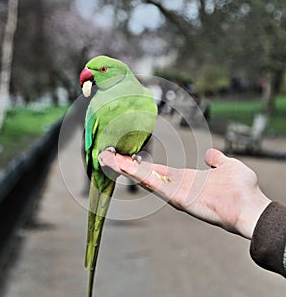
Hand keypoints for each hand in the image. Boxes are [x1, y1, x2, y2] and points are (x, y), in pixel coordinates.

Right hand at [99, 148, 270, 239]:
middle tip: (108, 156)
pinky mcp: (179, 199)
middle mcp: (176, 186)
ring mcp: (176, 193)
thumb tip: (210, 154)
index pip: (157, 170)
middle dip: (127, 166)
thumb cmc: (242, 188)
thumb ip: (217, 159)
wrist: (252, 205)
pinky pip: (157, 186)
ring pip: (146, 180)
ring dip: (127, 170)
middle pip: (146, 174)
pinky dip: (140, 178)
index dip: (141, 163)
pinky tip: (126, 169)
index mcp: (185, 178)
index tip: (126, 156)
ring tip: (109, 160)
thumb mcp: (228, 166)